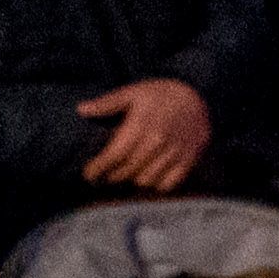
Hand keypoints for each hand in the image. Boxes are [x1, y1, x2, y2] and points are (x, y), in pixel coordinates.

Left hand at [75, 75, 211, 189]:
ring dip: (133, 180)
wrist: (196, 98)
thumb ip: (107, 103)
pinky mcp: (188, 161)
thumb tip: (82, 110)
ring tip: (126, 174)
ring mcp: (175, 153)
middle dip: (112, 176)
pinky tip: (148, 176)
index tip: (88, 175)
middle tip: (104, 175)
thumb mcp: (132, 93)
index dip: (99, 168)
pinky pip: (167, 184)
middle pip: (128, 171)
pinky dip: (155, 185)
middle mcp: (158, 142)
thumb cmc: (159, 95)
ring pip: (146, 180)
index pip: (114, 155)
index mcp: (141, 126)